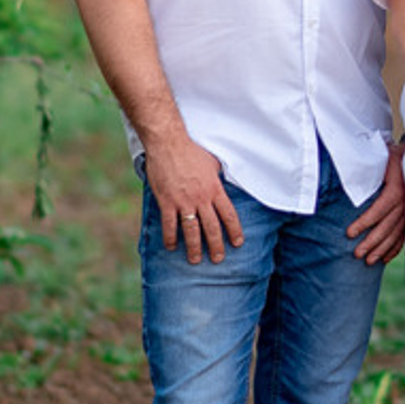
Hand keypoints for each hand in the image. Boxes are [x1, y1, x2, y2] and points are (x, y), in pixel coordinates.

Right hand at [147, 136, 242, 263]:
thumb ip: (218, 177)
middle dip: (216, 246)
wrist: (168, 143)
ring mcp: (183, 201)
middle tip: (218, 259)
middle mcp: (201, 198)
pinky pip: (169, 224)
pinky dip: (170, 237)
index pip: (229, 215)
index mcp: (215, 189)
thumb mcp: (213, 163)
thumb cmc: (191, 151)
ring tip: (195, 260)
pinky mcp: (167, 201)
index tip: (237, 243)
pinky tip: (172, 247)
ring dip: (194, 248)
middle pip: (212, 227)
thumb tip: (225, 182)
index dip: (234, 231)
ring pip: (191, 230)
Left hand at [347, 143, 404, 264]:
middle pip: (387, 226)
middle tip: (357, 254)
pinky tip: (386, 258)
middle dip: (371, 242)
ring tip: (369, 261)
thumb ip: (370, 171)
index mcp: (397, 189)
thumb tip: (350, 178)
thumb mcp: (382, 158)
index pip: (378, 210)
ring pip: (396, 234)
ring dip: (382, 249)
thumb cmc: (394, 156)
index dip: (364, 223)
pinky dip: (396, 247)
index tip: (350, 233)